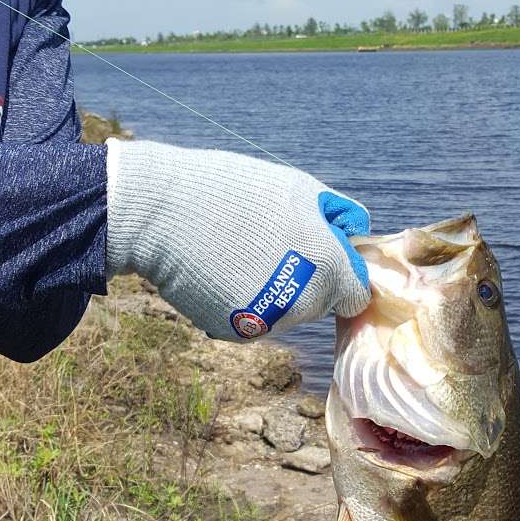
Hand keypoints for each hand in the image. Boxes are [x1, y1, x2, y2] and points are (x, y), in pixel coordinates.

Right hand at [105, 139, 370, 339]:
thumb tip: (356, 233)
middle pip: (321, 304)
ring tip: (242, 252)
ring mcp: (268, 323)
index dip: (342, 273)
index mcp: (328, 268)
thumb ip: (337, 215)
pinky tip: (222, 269)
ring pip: (287, 313)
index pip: (356, 295)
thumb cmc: (236, 190)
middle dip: (309, 280)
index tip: (321, 254)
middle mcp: (304, 305)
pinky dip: (243, 301)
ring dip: (276, 291)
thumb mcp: (299, 188)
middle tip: (273, 243)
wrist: (163, 214)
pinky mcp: (234, 332)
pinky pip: (252, 320)